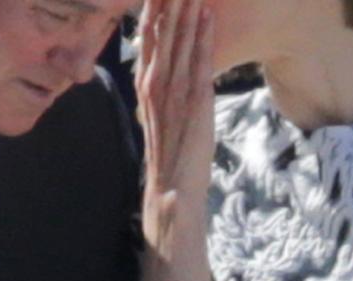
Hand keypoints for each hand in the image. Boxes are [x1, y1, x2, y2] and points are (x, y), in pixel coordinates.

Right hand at [137, 0, 214, 253]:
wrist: (171, 191)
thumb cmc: (167, 158)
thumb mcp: (158, 119)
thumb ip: (159, 93)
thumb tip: (163, 76)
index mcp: (144, 86)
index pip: (147, 37)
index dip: (152, 8)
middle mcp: (154, 83)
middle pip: (160, 30)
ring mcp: (173, 91)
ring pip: (179, 39)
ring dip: (186, 7)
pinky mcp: (194, 101)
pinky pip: (199, 61)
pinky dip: (203, 36)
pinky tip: (207, 14)